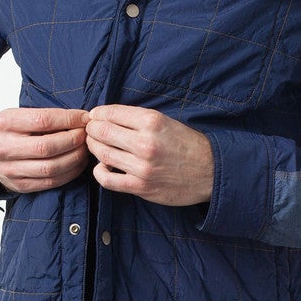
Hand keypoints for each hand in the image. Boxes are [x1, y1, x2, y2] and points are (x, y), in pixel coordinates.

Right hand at [0, 107, 91, 192]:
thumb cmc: (8, 131)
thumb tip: (80, 119)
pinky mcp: (19, 185)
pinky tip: (77, 164)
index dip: (69, 119)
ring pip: (50, 168)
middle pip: (47, 147)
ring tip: (83, 149)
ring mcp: (10, 170)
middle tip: (85, 135)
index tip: (84, 118)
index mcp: (5, 123)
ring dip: (74, 159)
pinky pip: (50, 183)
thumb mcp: (18, 116)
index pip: (43, 120)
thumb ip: (44, 117)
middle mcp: (5, 147)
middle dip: (73, 141)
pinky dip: (69, 173)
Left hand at [83, 104, 214, 206]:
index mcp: (151, 121)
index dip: (97, 114)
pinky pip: (107, 180)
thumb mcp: (166, 121)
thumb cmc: (187, 144)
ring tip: (96, 146)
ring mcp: (142, 167)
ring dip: (93, 148)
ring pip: (102, 154)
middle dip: (91, 129)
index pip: (110, 113)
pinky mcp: (141, 186)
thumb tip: (107, 116)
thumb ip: (138, 119)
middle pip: (102, 132)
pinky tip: (103, 167)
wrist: (210, 171)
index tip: (94, 116)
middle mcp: (145, 143)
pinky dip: (99, 172)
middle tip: (91, 131)